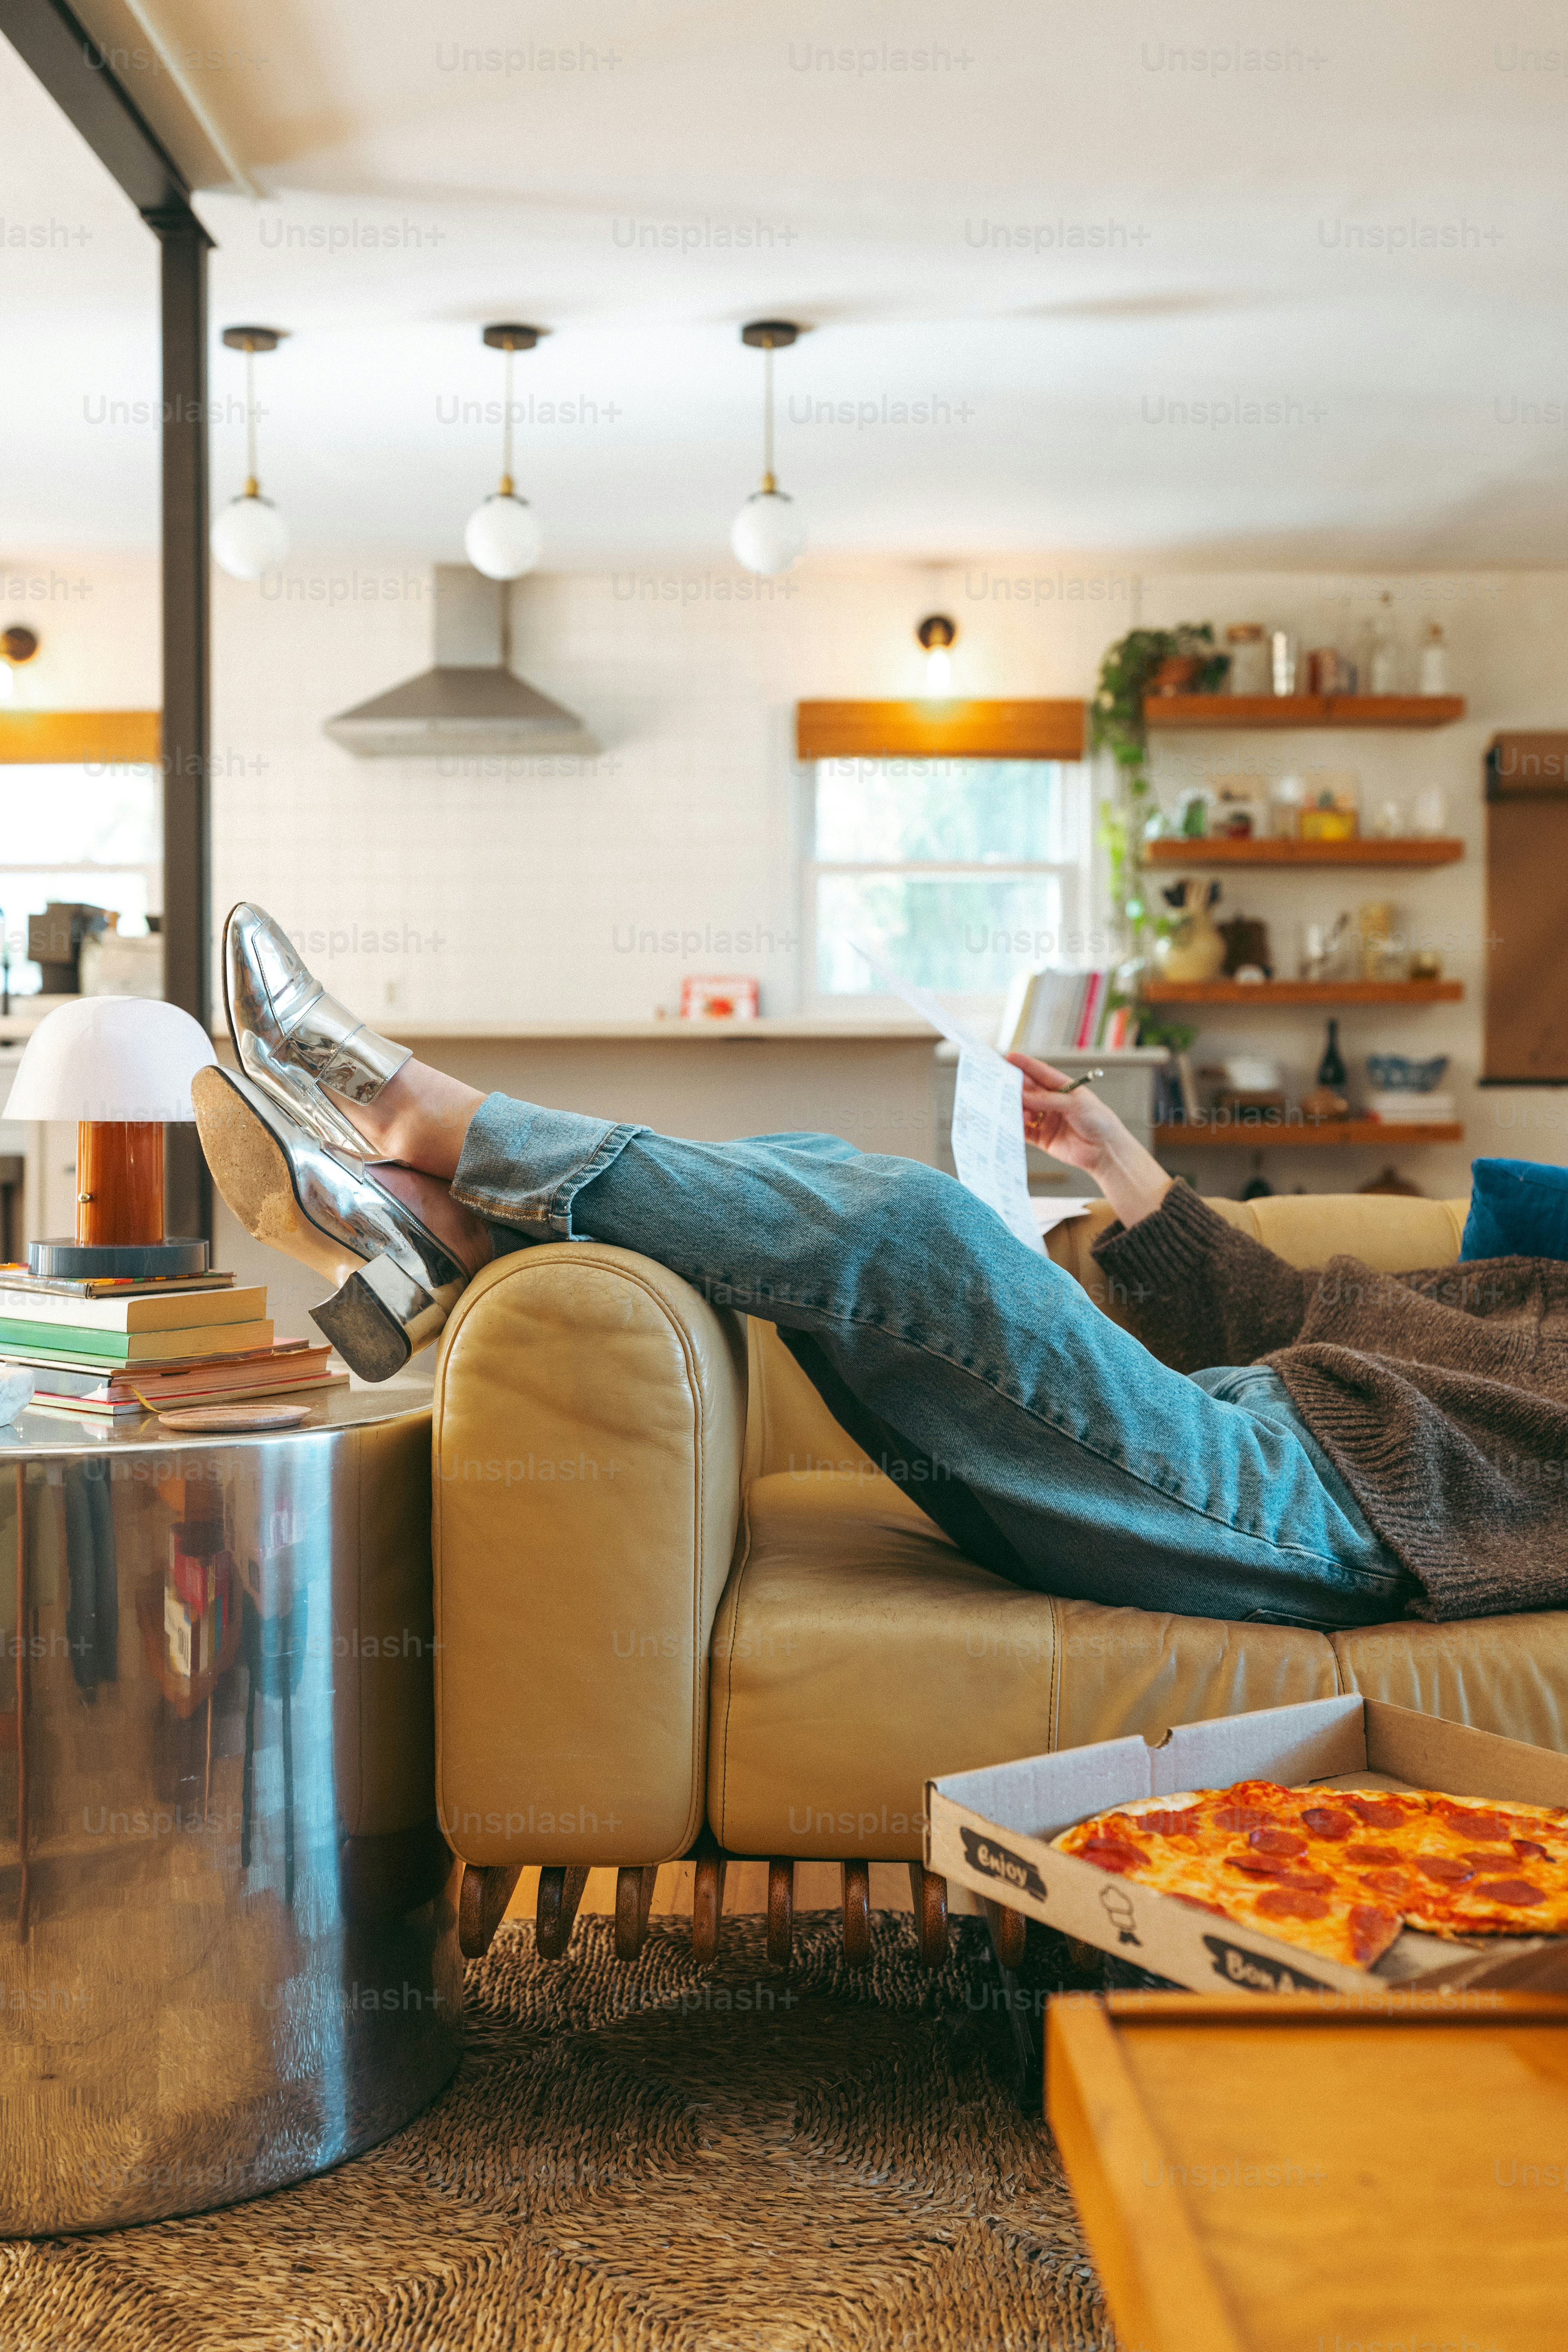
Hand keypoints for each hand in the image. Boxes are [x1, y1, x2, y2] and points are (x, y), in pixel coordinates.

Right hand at [1008, 1055, 1126, 1169]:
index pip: (1041, 1073)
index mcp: (1063, 1088)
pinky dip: (1016, 1128)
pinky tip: (1010, 1124)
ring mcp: (1046, 1120)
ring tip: (1011, 1108)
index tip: (1010, 1057)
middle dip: (1015, 1087)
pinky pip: (1025, 1132)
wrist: (1106, 1151)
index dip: (1025, 1065)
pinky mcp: (1042, 1138)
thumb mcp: (1075, 1104)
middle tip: (999, 1084)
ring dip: (1015, 1109)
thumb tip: (1023, 1096)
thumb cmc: (1099, 1121)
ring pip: (1024, 1111)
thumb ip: (1048, 1100)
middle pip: (1029, 1091)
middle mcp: (1052, 1103)